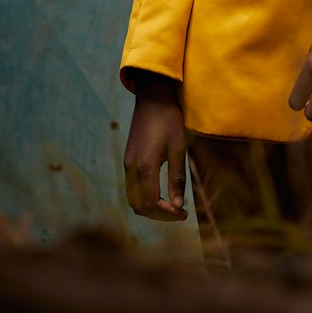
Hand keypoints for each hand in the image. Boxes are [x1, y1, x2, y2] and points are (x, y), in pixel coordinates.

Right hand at [123, 71, 188, 220]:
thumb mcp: (178, 148)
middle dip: (158, 215)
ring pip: (133, 198)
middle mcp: (131, 168)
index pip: (151, 203)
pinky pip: (132, 187)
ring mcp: (127, 163)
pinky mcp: (128, 159)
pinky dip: (145, 197)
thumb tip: (178, 205)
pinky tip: (160, 193)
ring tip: (170, 206)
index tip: (183, 214)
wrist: (152, 97)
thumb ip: (177, 178)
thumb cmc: (169, 120)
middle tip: (178, 213)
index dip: (167, 214)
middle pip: (139, 206)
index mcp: (145, 166)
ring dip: (151, 207)